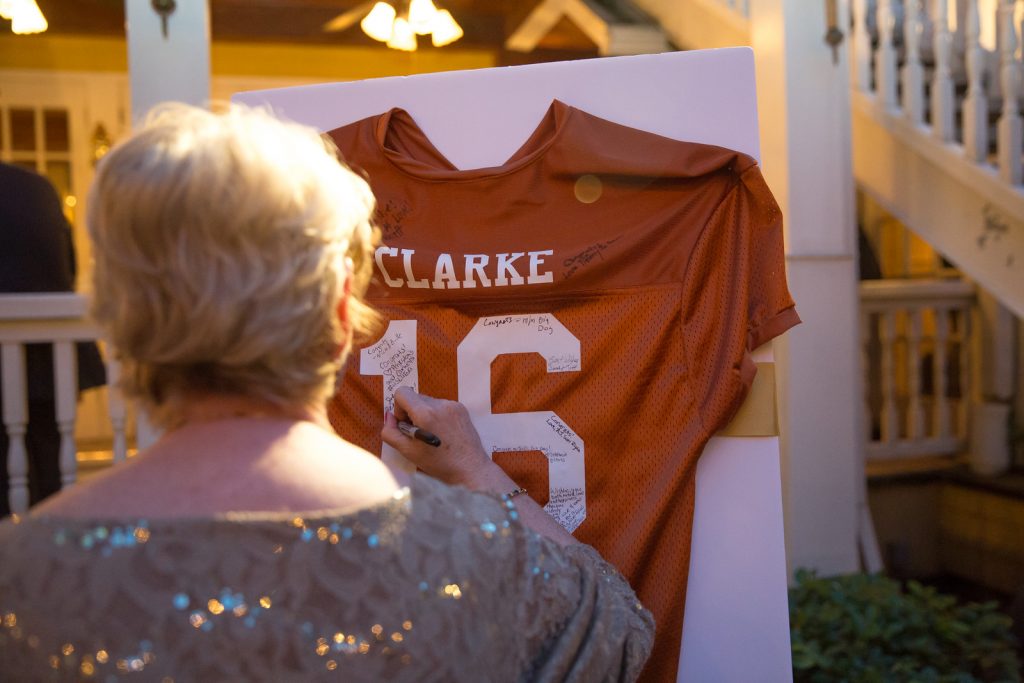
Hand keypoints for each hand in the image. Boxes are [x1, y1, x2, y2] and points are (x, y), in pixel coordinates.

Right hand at [381, 387, 498, 488]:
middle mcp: (440, 404)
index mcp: (425, 413)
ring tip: (432, 435)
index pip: (402, 392)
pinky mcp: (461, 409)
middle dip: (411, 413)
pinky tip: (443, 433)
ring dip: (424, 414)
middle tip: (418, 434)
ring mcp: (453, 405)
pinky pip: (441, 406)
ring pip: (428, 402)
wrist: (470, 469)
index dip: (399, 409)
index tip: (406, 425)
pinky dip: (437, 416)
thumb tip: (390, 417)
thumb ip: (391, 432)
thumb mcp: (408, 452)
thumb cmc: (439, 463)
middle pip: (415, 397)